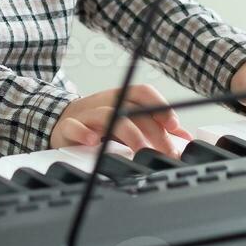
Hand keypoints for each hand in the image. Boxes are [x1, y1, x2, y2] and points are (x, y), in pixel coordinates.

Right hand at [49, 84, 190, 154]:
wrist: (62, 123)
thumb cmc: (99, 123)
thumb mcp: (128, 122)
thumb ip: (155, 128)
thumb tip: (184, 136)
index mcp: (120, 98)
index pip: (142, 93)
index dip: (160, 106)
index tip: (175, 125)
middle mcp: (105, 103)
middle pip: (132, 111)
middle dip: (153, 132)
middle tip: (167, 152)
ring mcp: (86, 114)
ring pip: (107, 115)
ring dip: (127, 133)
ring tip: (140, 148)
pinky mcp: (68, 128)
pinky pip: (75, 127)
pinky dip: (83, 132)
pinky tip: (93, 141)